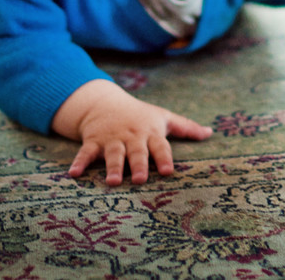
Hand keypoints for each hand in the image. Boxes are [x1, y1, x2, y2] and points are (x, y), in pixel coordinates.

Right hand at [51, 79, 212, 185]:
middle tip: (140, 179)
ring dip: (112, 167)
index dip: (164, 158)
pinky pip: (85, 152)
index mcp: (150, 132)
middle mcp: (132, 136)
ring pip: (113, 154)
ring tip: (112, 182)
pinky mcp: (93, 141)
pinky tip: (74, 175)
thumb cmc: (140, 115)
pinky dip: (79, 162)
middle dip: (138, 165)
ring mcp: (111, 138)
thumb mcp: (163, 117)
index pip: (160, 146)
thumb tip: (210, 134)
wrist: (105, 102)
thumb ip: (185, 127)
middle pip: (136, 152)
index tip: (167, 171)